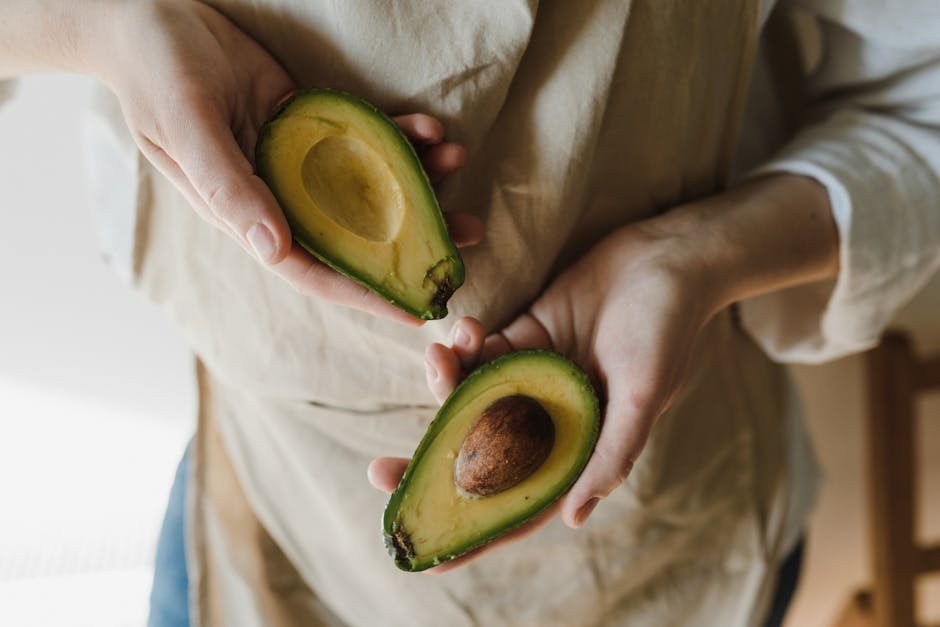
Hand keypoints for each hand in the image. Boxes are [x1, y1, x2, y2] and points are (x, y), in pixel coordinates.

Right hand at [86, 0, 479, 324]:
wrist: (152, 18)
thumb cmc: (158, 74)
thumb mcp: (187, 127)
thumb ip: (228, 188)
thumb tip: (274, 249)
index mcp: (246, 213)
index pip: (312, 267)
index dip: (364, 292)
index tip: (415, 309)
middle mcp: (279, 195)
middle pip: (354, 233)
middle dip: (413, 238)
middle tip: (469, 233)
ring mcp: (299, 161)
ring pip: (368, 185)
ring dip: (416, 179)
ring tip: (459, 160)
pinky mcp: (313, 125)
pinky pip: (364, 139)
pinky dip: (399, 135)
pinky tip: (431, 128)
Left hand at [369, 224, 715, 569]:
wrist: (667, 257)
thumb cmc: (667, 328)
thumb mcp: (645, 393)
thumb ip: (612, 452)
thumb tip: (573, 518)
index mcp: (582, 444)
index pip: (523, 499)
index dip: (476, 530)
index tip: (427, 554)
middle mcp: (551, 418)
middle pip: (484, 455)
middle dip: (432, 466)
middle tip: (379, 472)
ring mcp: (534, 378)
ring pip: (472, 401)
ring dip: (445, 387)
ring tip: (438, 358)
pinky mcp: (524, 337)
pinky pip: (479, 353)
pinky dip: (462, 346)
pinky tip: (462, 329)